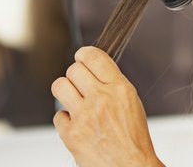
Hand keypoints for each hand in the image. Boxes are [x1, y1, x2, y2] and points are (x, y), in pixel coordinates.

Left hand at [51, 47, 162, 166]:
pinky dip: (66, 120)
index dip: (84, 54)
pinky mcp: (71, 134)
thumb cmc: (134, 139)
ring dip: (65, 90)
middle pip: (73, 69)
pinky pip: (58, 115)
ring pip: (59, 86)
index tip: (81, 56)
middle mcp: (101, 99)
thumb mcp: (132, 103)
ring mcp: (84, 116)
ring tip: (74, 99)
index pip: (94, 57)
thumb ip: (113, 85)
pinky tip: (78, 125)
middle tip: (80, 83)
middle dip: (75, 74)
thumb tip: (94, 70)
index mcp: (120, 89)